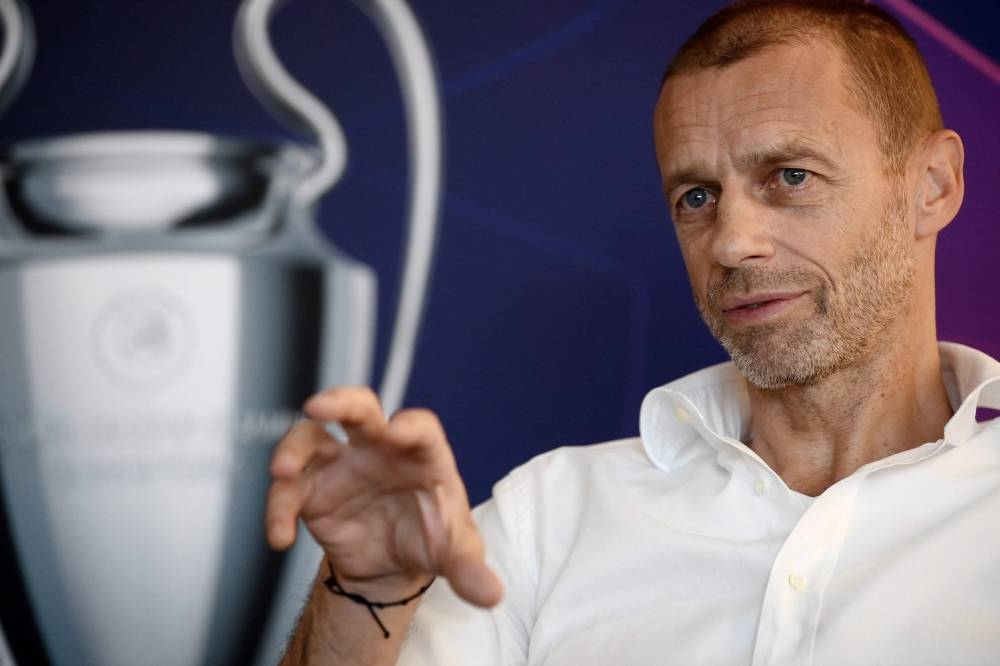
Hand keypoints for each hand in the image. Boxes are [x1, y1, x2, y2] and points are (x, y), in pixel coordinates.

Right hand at [266, 387, 502, 607]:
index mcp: (421, 454)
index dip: (409, 426)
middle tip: (319, 406)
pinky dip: (278, 508)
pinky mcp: (313, 490)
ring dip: (292, 449)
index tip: (397, 432)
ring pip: (311, 437)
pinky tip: (280, 535)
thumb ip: (470, 570)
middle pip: (359, 408)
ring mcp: (342, 464)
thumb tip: (491, 595)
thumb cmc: (432, 537)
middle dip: (339, 400)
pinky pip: (289, 490)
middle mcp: (378, 449)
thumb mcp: (455, 553)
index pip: (420, 428)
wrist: (395, 562)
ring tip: (282, 472)